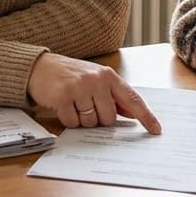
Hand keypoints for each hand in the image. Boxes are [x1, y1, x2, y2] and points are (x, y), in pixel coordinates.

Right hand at [26, 53, 161, 133]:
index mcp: (108, 76)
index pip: (132, 99)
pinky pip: (73, 123)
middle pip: (109, 118)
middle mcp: (96, 80)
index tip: (156, 130)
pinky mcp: (63, 97)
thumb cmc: (69, 75)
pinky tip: (63, 106)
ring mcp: (79, 88)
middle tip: (86, 105)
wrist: (39, 67)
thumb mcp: (94, 79)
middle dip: (98, 119)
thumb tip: (132, 114)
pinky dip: (68, 120)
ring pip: (91, 122)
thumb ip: (113, 96)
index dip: (146, 116)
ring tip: (73, 103)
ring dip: (82, 120)